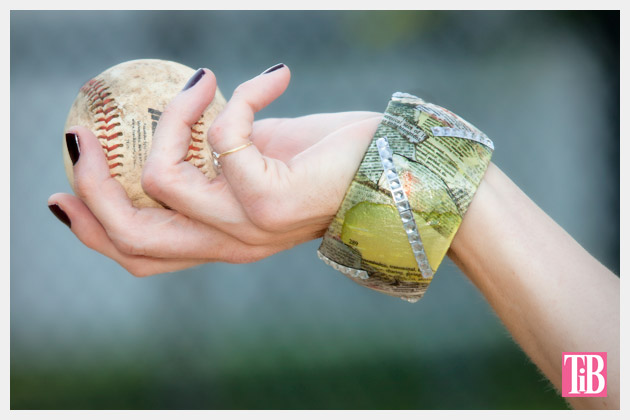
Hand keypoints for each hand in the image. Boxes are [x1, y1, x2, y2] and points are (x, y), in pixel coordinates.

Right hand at [48, 64, 380, 275]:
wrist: (395, 173)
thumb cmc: (326, 159)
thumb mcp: (258, 162)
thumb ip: (214, 158)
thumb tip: (172, 121)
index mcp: (223, 241)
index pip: (144, 255)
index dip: (94, 230)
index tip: (64, 190)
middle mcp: (232, 245)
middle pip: (133, 237)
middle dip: (91, 184)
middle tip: (81, 133)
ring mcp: (250, 229)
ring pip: (161, 180)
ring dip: (171, 117)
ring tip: (204, 82)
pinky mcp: (272, 201)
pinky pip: (225, 137)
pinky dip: (239, 97)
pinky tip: (272, 79)